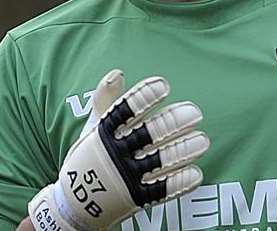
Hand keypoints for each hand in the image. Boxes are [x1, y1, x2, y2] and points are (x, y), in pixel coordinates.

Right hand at [28, 70, 208, 230]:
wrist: (75, 204)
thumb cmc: (90, 156)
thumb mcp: (95, 127)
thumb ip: (108, 99)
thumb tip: (117, 72)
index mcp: (103, 132)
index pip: (124, 110)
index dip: (144, 97)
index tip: (164, 85)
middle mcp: (114, 154)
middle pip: (148, 134)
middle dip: (173, 122)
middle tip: (195, 113)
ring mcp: (125, 178)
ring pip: (160, 161)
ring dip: (183, 150)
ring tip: (202, 140)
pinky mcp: (136, 199)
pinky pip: (161, 191)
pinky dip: (179, 182)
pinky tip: (195, 172)